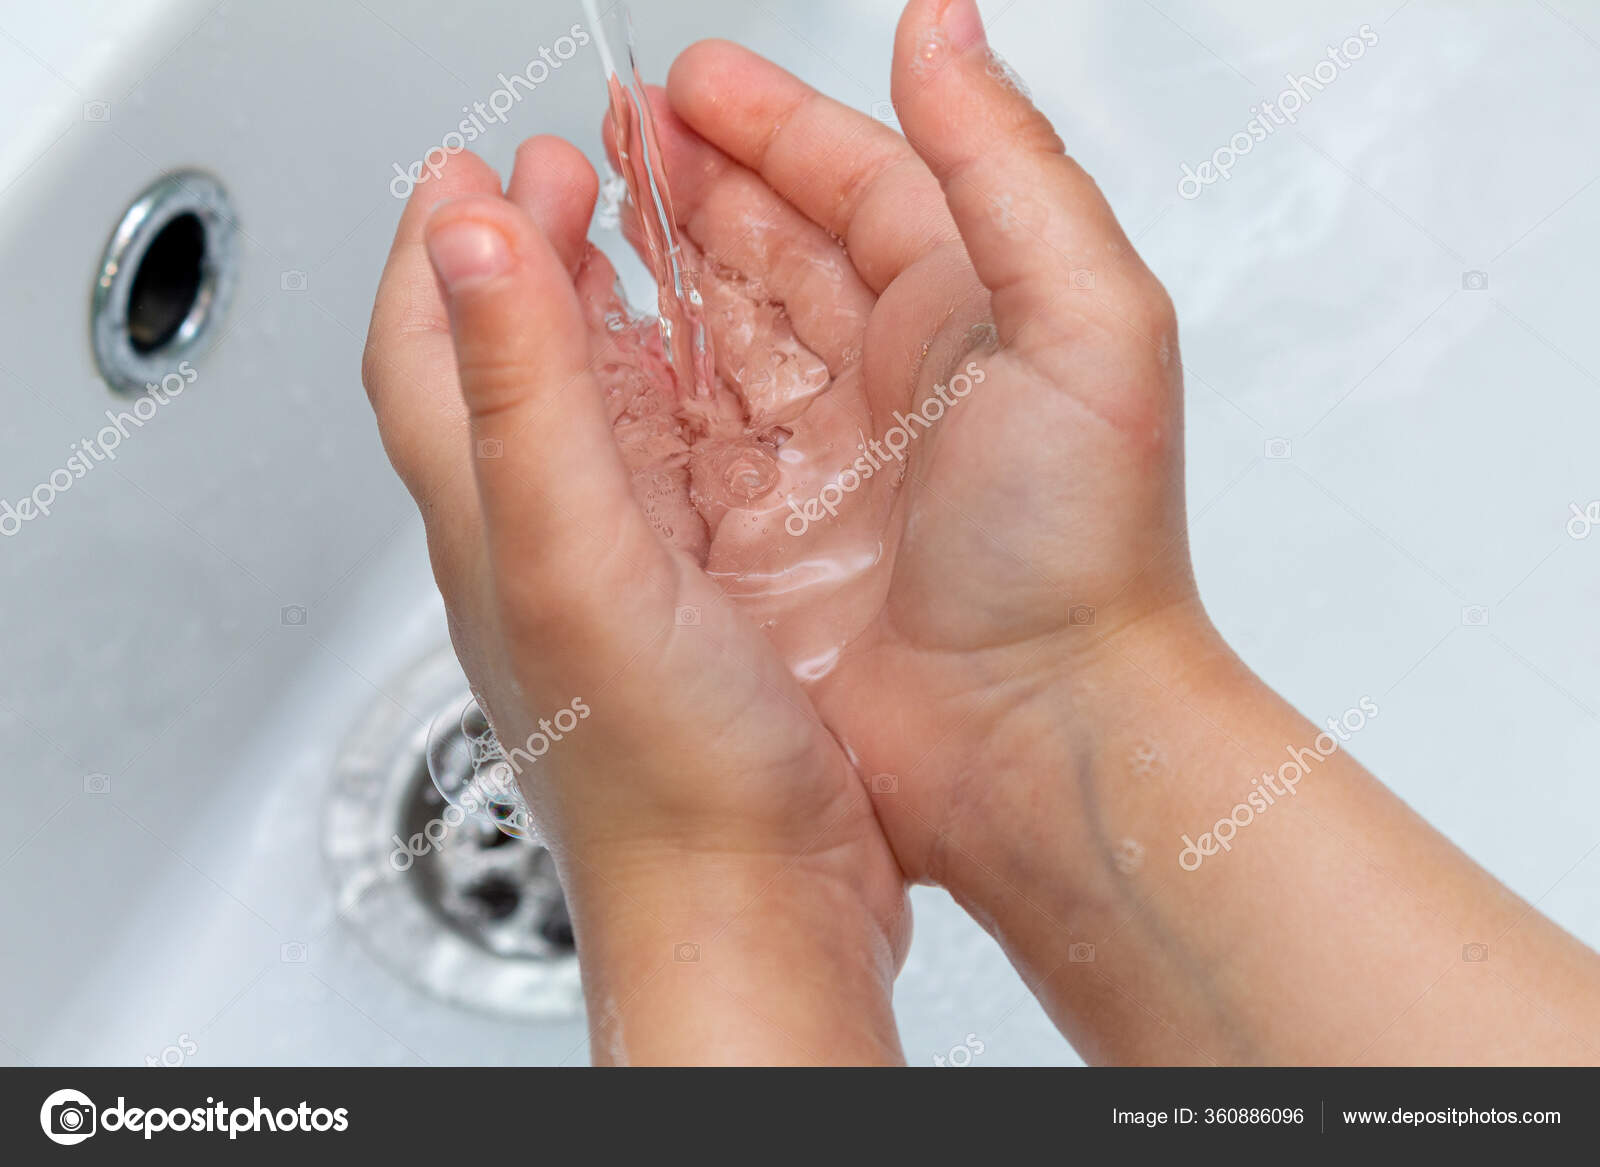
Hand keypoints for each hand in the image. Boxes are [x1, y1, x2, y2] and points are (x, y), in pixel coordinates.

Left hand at [362, 138, 906, 1063]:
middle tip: (552, 180)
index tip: (476, 164)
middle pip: (492, 371)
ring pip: (572, 418)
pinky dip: (661, 400)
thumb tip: (465, 239)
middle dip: (510, 261)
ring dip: (584, 319)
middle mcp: (538, 549)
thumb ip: (520, 396)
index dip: (438, 246)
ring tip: (620, 252)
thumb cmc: (671, 780)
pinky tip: (705, 395)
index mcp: (493, 525)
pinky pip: (651, 475)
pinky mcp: (688, 613)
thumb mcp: (576, 558)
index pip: (424, 353)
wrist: (756, 907)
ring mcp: (613, 582)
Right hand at [636, 0, 1200, 897]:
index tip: (695, 82)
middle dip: (698, 180)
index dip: (775, 124)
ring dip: (658, 268)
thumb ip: (1011, 166)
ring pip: (722, 335)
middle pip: (779, 250)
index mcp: (969, 320)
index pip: (863, 186)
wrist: (1040, 744)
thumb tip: (944, 27)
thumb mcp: (1086, 328)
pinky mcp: (765, 544)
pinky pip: (686, 440)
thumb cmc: (1082, 556)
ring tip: (584, 209)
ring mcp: (821, 466)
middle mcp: (891, 386)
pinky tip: (592, 342)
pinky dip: (638, 385)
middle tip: (619, 129)